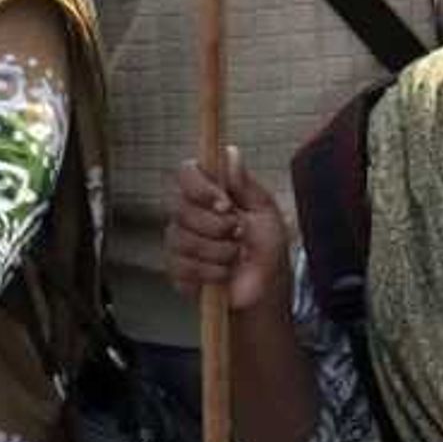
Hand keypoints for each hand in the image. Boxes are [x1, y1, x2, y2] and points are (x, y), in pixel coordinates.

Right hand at [168, 150, 293, 324]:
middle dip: (216, 225)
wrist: (265, 288)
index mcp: (210, 192)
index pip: (186, 172)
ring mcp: (178, 240)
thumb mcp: (265, 212)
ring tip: (236, 256)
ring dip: (219, 251)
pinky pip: (183, 266)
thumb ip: (246, 185)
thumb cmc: (266, 246)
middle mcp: (188, 212)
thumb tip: (230, 152)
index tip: (225, 203)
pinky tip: (224, 273)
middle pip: (180, 207)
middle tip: (239, 234)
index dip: (200, 186)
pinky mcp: (176, 269)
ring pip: (182, 239)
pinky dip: (211, 271)